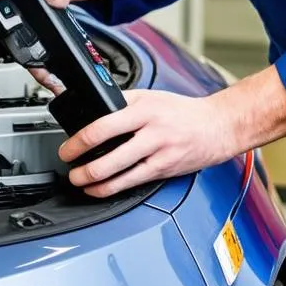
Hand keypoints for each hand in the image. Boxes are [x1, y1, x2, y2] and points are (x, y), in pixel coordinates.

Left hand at [58, 89, 240, 197]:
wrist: (217, 126)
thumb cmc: (183, 110)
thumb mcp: (152, 96)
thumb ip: (124, 101)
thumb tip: (95, 110)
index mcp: (145, 109)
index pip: (104, 126)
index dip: (80, 141)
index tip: (68, 147)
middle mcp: (152, 131)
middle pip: (110, 156)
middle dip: (83, 167)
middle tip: (70, 168)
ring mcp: (159, 153)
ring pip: (121, 175)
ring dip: (95, 183)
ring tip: (80, 182)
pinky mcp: (164, 169)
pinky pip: (134, 182)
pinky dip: (113, 188)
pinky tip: (101, 189)